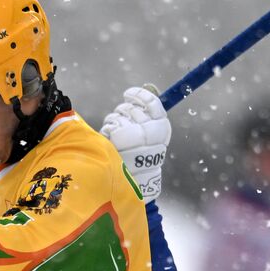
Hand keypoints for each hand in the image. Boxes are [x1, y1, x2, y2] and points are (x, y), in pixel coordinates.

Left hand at [100, 86, 169, 201]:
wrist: (137, 183)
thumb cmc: (143, 158)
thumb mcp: (152, 135)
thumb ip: (149, 113)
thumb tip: (150, 87)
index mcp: (162, 128)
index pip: (152, 103)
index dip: (140, 96)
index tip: (129, 94)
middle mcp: (149, 129)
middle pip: (132, 108)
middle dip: (123, 112)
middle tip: (122, 122)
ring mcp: (134, 132)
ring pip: (118, 114)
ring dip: (114, 121)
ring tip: (117, 136)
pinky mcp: (119, 137)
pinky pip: (110, 124)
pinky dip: (108, 129)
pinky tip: (112, 139)